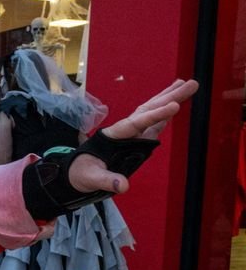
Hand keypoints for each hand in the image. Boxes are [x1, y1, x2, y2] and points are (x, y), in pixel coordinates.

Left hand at [68, 79, 197, 194]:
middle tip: (191, 83)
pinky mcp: (136, 139)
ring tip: (186, 84)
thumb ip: (107, 180)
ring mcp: (131, 134)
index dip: (156, 115)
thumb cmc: (81, 173)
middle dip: (170, 97)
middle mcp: (124, 130)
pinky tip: (174, 105)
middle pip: (148, 110)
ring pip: (151, 112)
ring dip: (168, 98)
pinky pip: (152, 123)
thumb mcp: (91, 178)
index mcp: (114, 135)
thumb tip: (123, 186)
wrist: (76, 173)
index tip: (174, 106)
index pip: (137, 123)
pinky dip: (164, 114)